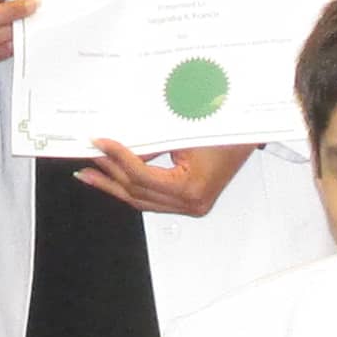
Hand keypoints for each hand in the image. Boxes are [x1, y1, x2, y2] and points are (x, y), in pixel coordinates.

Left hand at [84, 140, 251, 216]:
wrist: (250, 132)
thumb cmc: (226, 129)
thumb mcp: (183, 133)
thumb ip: (149, 146)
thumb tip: (116, 149)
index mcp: (191, 189)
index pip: (142, 176)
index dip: (117, 158)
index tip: (99, 143)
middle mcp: (191, 204)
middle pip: (137, 192)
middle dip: (108, 174)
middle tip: (87, 158)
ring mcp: (190, 206)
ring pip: (140, 200)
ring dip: (113, 185)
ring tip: (90, 173)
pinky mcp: (187, 202)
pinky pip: (151, 198)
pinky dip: (130, 187)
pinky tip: (113, 179)